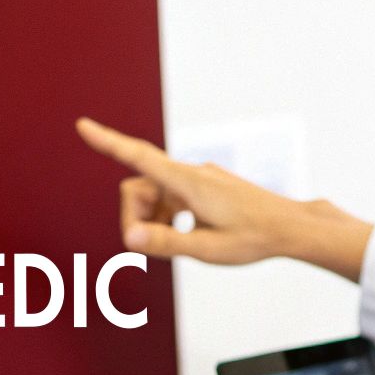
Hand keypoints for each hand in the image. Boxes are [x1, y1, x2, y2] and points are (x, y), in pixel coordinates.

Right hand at [74, 118, 373, 280]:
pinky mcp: (207, 186)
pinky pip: (173, 196)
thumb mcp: (206, 248)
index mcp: (188, 183)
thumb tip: (128, 237)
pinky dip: (169, 215)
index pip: (139, 157)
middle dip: (135, 215)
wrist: (292, 227)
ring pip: (156, 193)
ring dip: (153, 218)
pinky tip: (188, 235)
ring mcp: (200, 178)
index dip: (108, 142)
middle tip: (147, 248)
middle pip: (140, 186)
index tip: (83, 125)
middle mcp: (191, 173)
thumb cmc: (254, 238)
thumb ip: (164, 242)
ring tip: (178, 245)